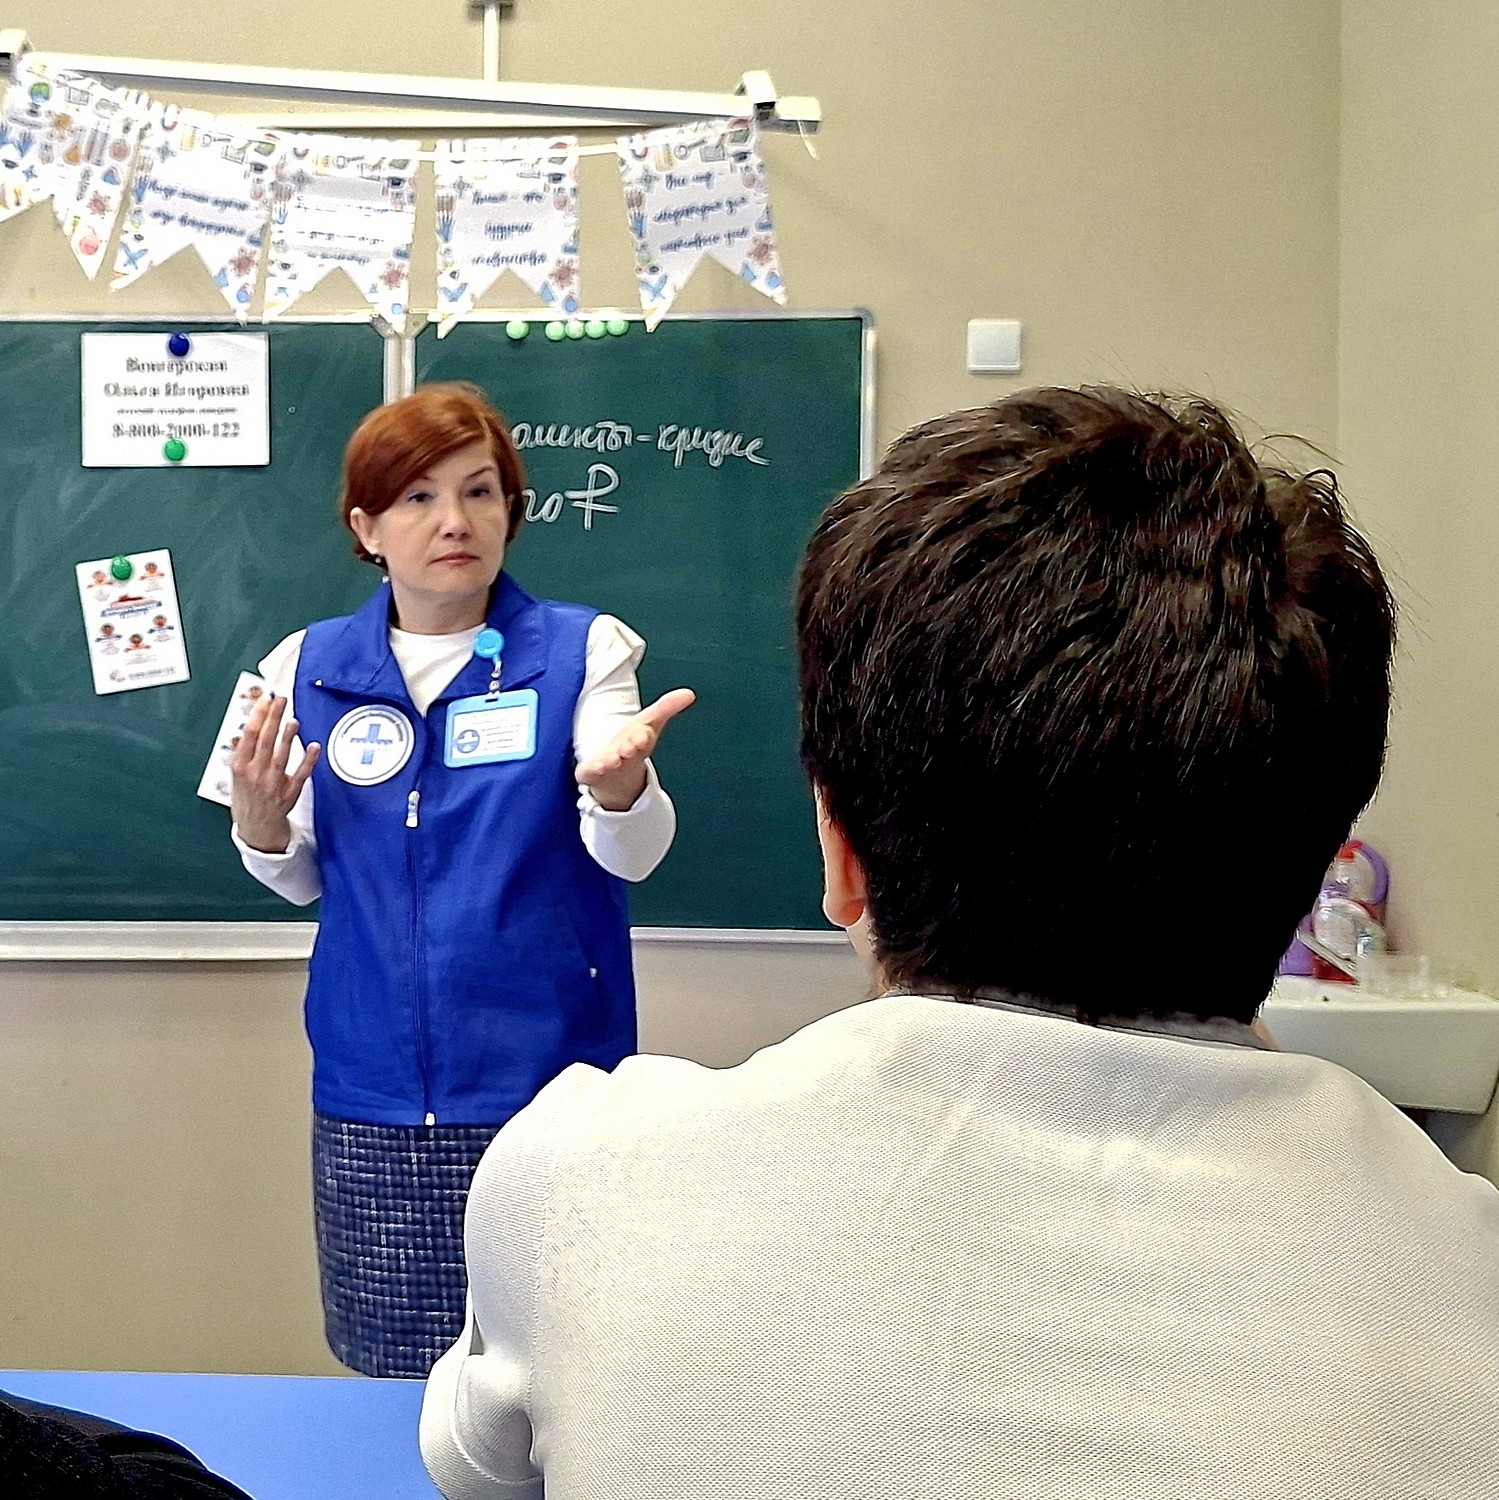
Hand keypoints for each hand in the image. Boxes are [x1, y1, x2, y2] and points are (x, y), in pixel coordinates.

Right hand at [230, 693, 321, 852]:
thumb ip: (246, 751)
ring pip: (281, 756)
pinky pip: (301, 774)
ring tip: (293, 719)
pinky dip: (308, 760)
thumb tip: (256, 723)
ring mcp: (273, 784)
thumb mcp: (237, 774)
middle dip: (273, 717)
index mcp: (240, 766)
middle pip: (265, 740)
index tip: (267, 698)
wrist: (255, 828)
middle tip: (281, 699)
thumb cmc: (247, 797)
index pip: (250, 735)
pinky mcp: (290, 793)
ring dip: (288, 737)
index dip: (259, 715)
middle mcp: (255, 774)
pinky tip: (314, 746)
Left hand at [576, 688, 695, 811]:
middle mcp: (625, 754)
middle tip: (630, 747)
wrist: (616, 780)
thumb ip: (667, 707)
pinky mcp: (592, 773)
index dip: (643, 736)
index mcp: (640, 740)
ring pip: (610, 763)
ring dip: (611, 761)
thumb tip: (690, 693)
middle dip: (630, 748)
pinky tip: (591, 768)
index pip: (643, 736)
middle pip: (629, 750)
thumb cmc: (633, 745)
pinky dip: (593, 771)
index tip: (644, 734)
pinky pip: (592, 773)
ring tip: (610, 761)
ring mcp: (609, 765)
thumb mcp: (649, 723)